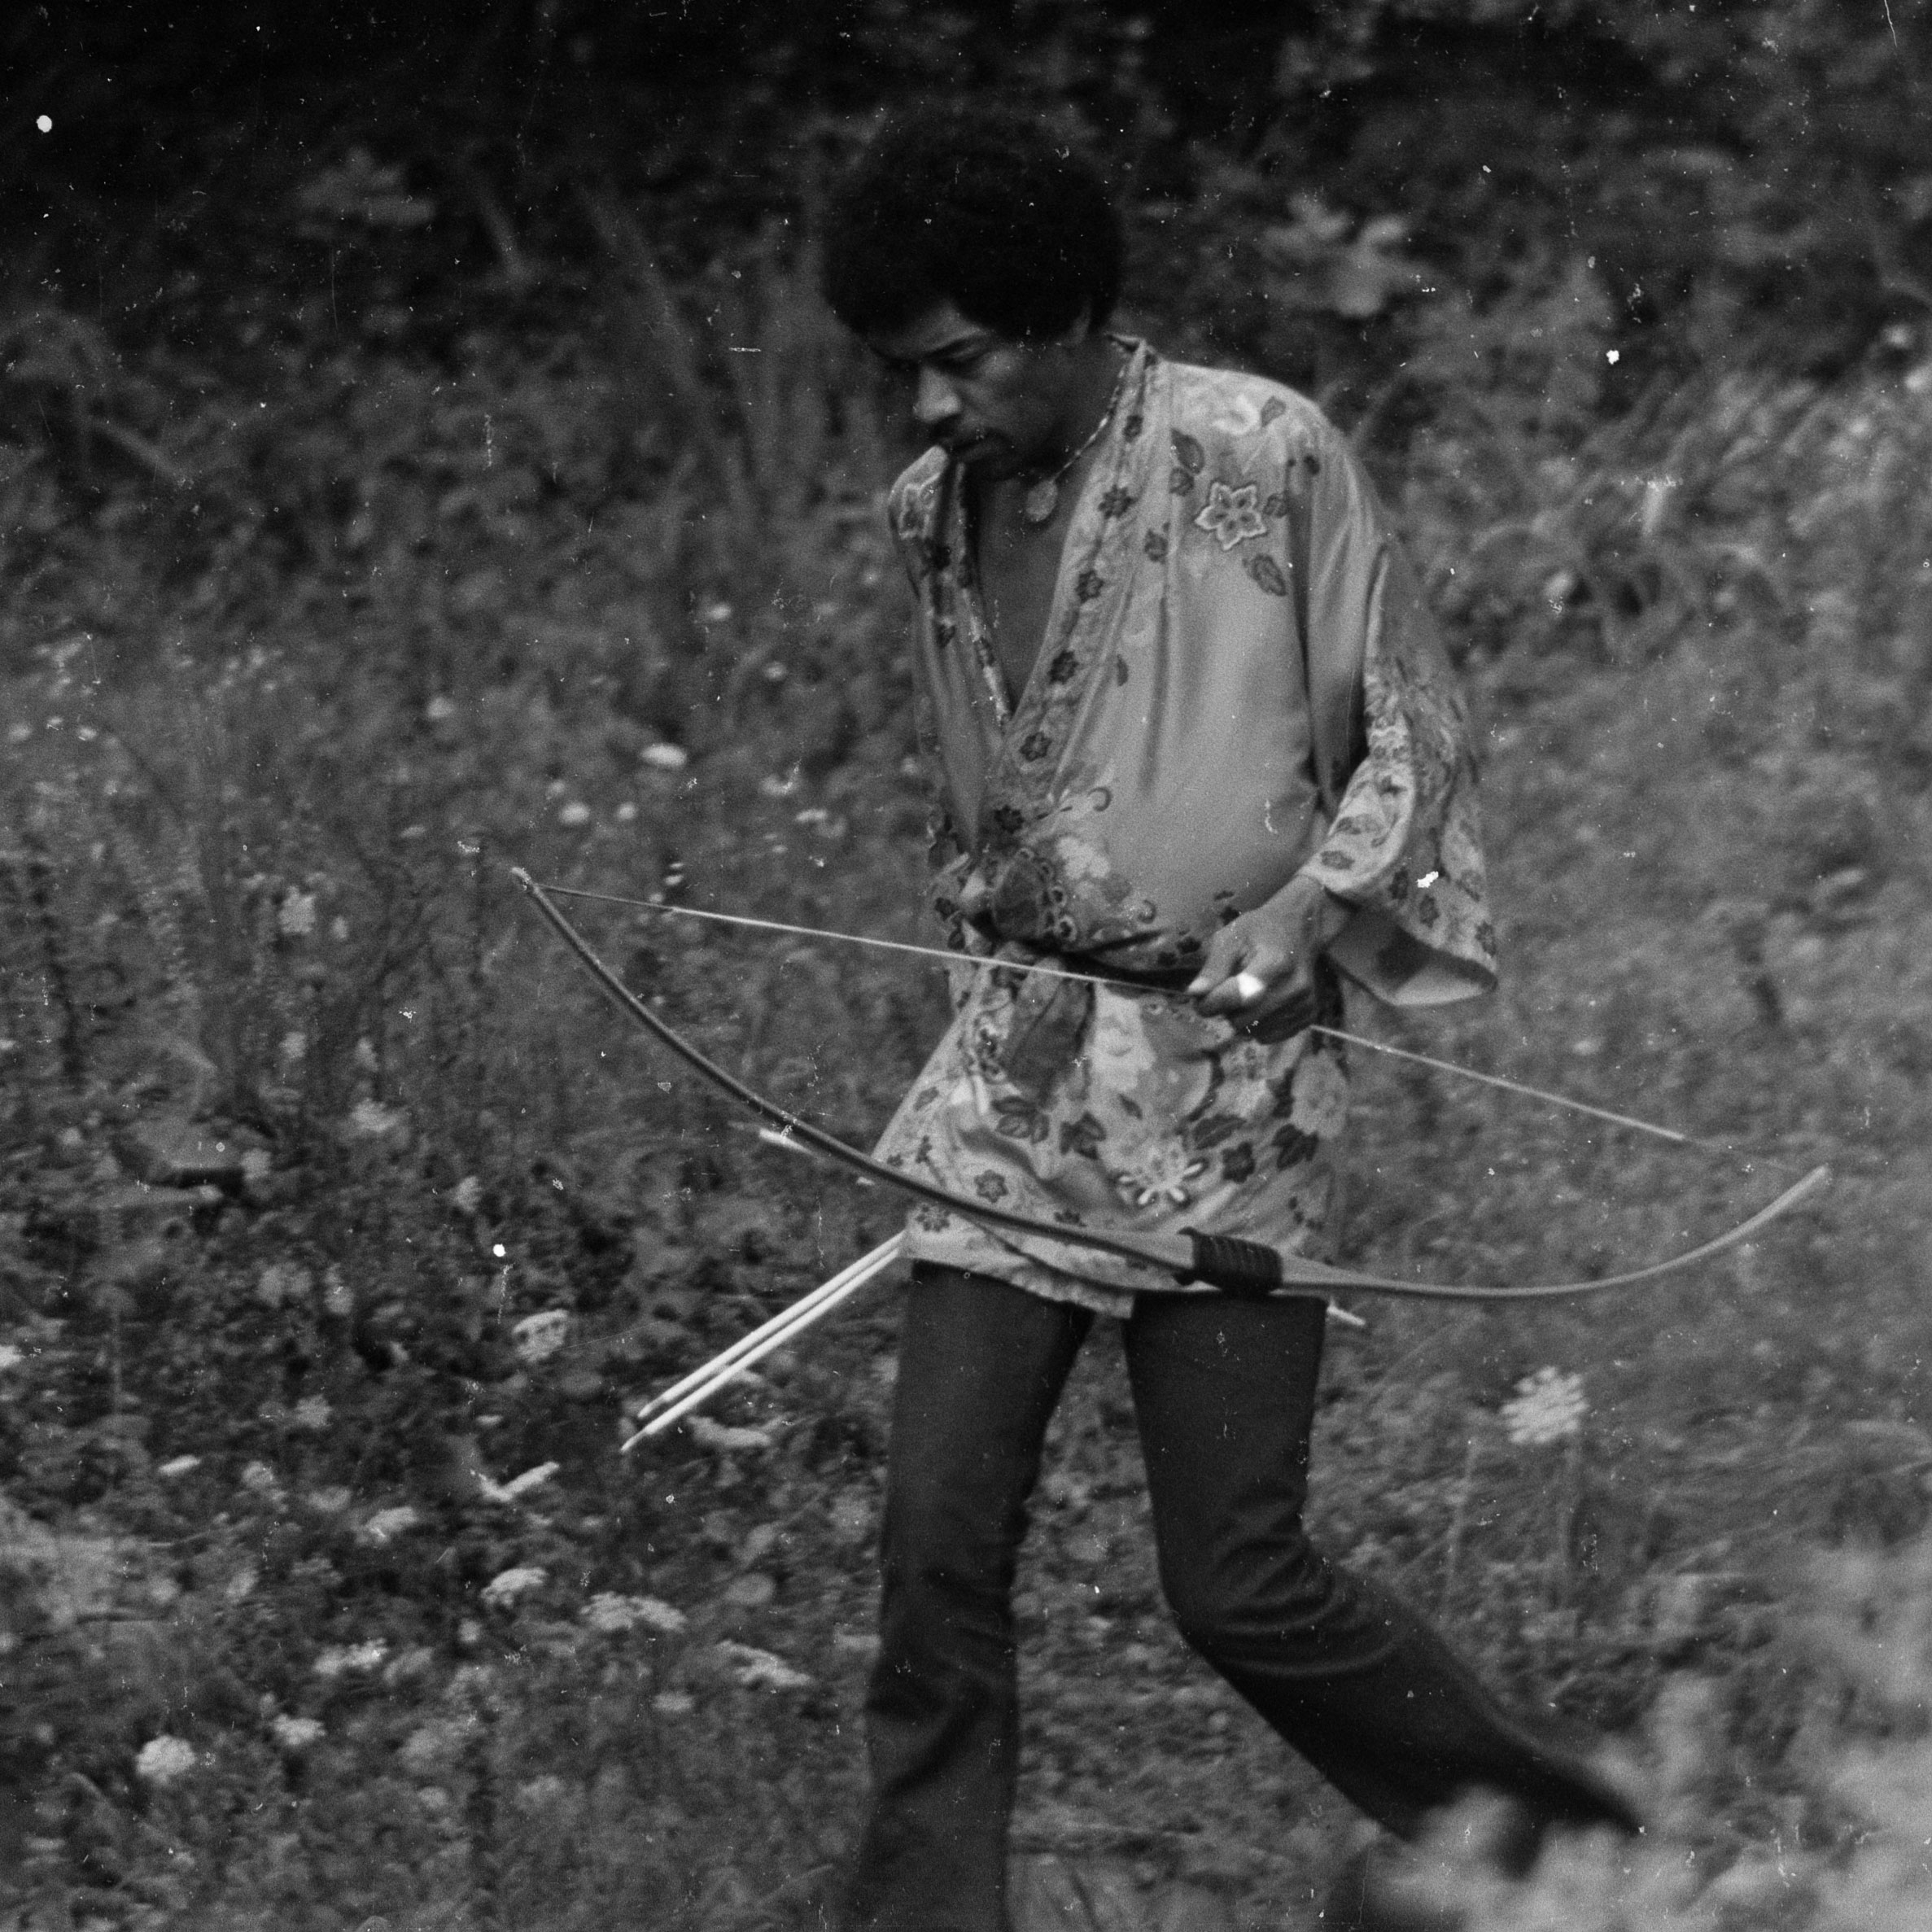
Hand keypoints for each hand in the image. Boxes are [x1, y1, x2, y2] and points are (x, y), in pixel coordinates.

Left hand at [1187, 876, 1351, 1039]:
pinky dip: (1257, 1024)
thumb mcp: (1231, 938)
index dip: (1210, 1002)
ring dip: (1241, 1017)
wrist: (1300, 930)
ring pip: (1253, 1031)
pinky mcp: (1307, 1017)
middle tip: (1227, 989)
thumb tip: (1195, 994)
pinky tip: (1261, 1003)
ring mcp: (1303, 1005)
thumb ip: (1213, 967)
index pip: (1236, 997)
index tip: (1200, 998)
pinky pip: (1268, 1036)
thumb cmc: (1260, 931)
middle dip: (1226, 1009)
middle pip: (1242, 1019)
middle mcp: (1294, 988)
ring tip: (1247, 993)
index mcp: (1275, 964)